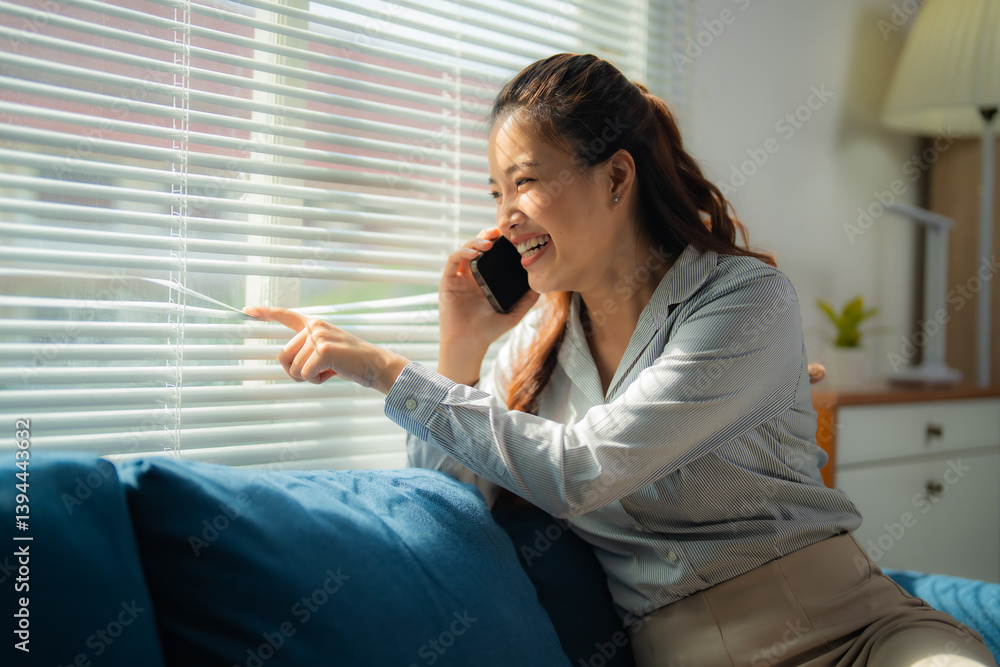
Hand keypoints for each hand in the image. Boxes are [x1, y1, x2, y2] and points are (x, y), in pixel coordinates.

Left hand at [243, 306, 409, 394]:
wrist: (374, 365)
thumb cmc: (350, 363)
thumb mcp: (327, 351)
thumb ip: (308, 351)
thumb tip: (288, 363)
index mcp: (314, 324)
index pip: (285, 315)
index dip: (264, 313)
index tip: (246, 309)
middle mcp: (313, 326)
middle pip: (283, 356)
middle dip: (297, 372)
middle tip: (320, 371)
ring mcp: (318, 337)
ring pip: (293, 369)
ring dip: (309, 377)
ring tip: (330, 370)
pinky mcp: (323, 350)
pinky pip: (305, 375)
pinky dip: (317, 381)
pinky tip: (333, 373)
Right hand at [438, 228, 539, 355]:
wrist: (469, 344)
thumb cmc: (488, 331)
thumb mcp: (513, 314)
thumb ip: (527, 301)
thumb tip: (542, 287)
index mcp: (484, 280)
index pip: (490, 255)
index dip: (498, 243)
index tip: (510, 237)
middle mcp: (470, 276)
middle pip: (477, 248)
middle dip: (487, 236)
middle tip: (499, 231)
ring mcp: (458, 278)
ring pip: (464, 250)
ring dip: (475, 241)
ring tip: (489, 242)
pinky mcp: (447, 281)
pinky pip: (453, 261)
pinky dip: (463, 252)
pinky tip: (475, 251)